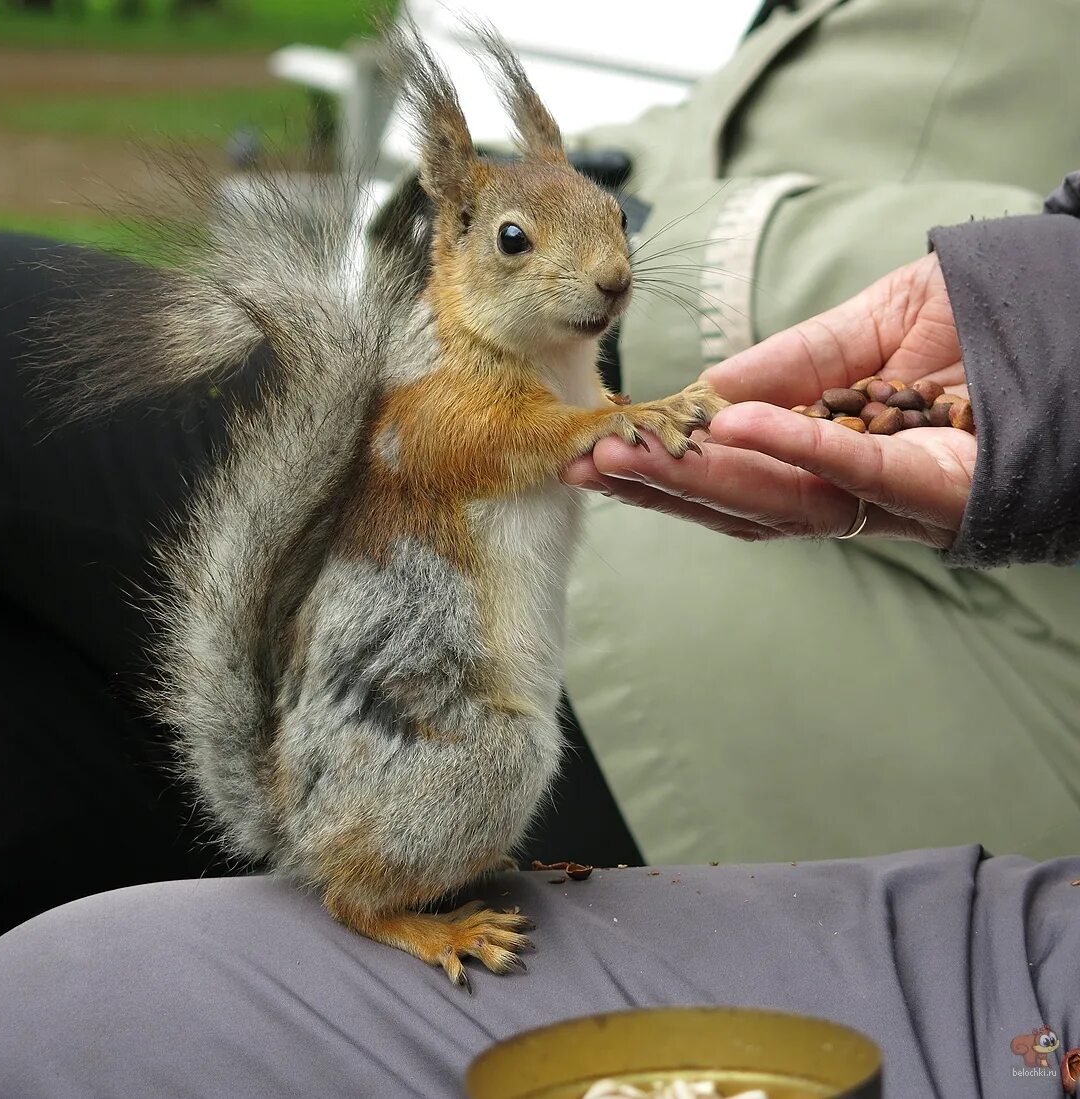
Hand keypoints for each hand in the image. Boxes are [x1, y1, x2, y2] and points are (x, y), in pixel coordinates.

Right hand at [563, 252, 975, 546]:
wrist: (1065, 313)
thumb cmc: (973, 325)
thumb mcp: (856, 333)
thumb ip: (783, 368)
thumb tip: (703, 393)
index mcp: (830, 456)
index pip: (736, 475)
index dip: (665, 468)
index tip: (599, 451)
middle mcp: (853, 490)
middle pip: (743, 503)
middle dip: (660, 487)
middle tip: (585, 467)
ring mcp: (891, 498)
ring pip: (781, 502)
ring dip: (701, 483)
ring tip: (626, 458)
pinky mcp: (934, 488)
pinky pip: (853, 475)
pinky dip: (790, 451)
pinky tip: (730, 431)